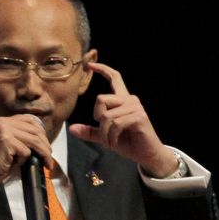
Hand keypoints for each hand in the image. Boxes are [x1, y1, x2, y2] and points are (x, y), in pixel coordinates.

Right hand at [0, 114, 53, 201]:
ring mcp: (4, 130)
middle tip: (49, 157)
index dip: (42, 132)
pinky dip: (24, 160)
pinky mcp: (6, 141)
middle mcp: (3, 122)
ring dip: (43, 153)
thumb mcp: (10, 144)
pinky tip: (16, 164)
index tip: (46, 145)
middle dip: (46, 145)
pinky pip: (26, 151)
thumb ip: (22, 137)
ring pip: (34, 140)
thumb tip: (44, 140)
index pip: (30, 120)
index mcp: (3, 121)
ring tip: (46, 162)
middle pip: (35, 130)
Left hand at [69, 62, 177, 177]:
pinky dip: (112, 137)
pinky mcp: (139, 117)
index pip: (114, 78)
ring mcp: (135, 107)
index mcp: (123, 100)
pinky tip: (116, 142)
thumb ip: (90, 131)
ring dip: (105, 133)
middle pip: (101, 99)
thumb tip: (71, 129)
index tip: (89, 65)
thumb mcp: (106, 136)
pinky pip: (115, 124)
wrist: (147, 155)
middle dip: (98, 119)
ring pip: (106, 115)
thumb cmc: (128, 142)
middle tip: (105, 133)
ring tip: (111, 141)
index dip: (102, 69)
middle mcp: (130, 100)